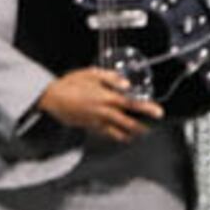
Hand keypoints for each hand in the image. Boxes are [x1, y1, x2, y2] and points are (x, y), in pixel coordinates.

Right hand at [35, 67, 163, 144]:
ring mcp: (97, 121)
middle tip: (150, 128)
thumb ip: (111, 78)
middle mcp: (103, 111)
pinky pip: (107, 134)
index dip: (146, 108)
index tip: (158, 112)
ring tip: (139, 134)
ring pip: (118, 132)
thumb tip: (127, 84)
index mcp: (106, 97)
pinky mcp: (90, 127)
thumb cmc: (70, 83)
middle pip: (128, 123)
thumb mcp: (91, 73)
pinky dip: (117, 136)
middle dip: (141, 127)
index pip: (131, 103)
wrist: (51, 98)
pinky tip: (122, 136)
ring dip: (131, 134)